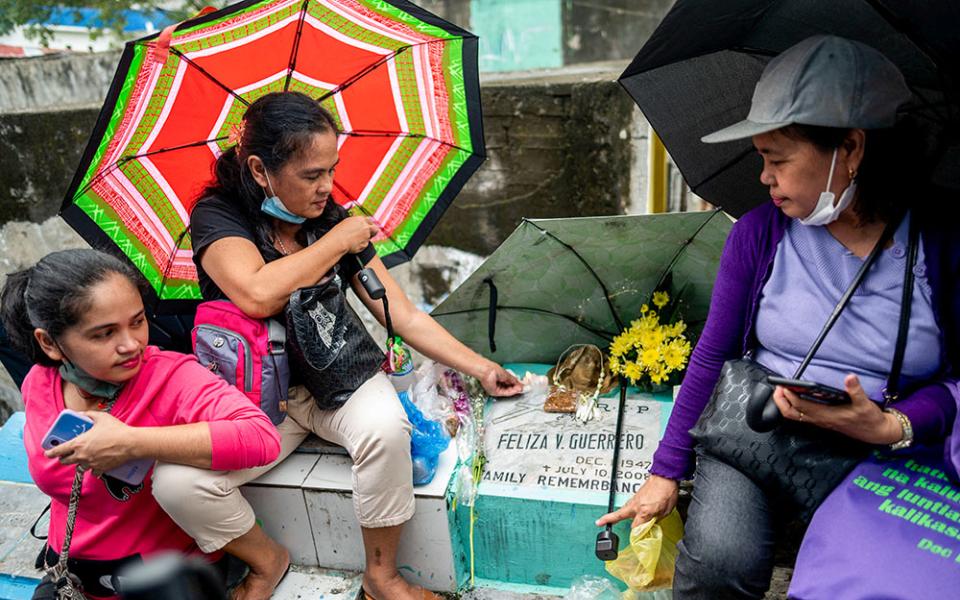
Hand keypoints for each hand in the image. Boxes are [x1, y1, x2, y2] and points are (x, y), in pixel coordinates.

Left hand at [45, 412, 137, 474]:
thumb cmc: (116, 429)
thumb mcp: (101, 417)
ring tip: (85, 457)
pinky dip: (93, 468)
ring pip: (79, 467)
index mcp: (79, 443)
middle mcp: (82, 455)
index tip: (48, 453)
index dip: (51, 452)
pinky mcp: (101, 468)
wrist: (130, 443)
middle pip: (66, 461)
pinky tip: (98, 463)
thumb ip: (88, 414)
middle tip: (67, 454)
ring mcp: (91, 463)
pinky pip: (93, 471)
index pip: (59, 450)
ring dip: (80, 462)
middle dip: (64, 458)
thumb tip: (81, 414)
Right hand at [331, 216, 378, 253]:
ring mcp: (366, 235)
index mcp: (360, 219)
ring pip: (368, 238)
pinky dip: (360, 246)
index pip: (369, 221)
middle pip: (375, 229)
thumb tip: (360, 224)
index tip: (367, 229)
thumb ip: (356, 223)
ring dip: (363, 240)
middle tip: (369, 235)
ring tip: (353, 241)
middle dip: (373, 232)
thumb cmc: (339, 232)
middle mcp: (365, 227)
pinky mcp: (365, 244)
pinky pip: (364, 245)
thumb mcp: (347, 222)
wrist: (338, 241)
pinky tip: (352, 245)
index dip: (369, 226)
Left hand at [478, 362, 522, 396]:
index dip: (516, 385)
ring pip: (508, 392)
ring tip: (520, 388)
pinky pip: (505, 393)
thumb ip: (514, 380)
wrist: (486, 370)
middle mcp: (498, 384)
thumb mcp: (506, 375)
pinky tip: (516, 389)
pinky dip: (511, 391)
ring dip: (515, 390)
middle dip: (516, 388)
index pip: (510, 383)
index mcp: (500, 378)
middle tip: (523, 388)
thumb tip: (520, 384)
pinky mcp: (495, 392)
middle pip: (509, 388)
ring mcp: (496, 388)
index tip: (522, 385)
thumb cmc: (492, 368)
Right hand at [595, 475, 678, 527]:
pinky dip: (625, 509)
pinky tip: (628, 512)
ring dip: (616, 514)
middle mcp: (636, 505)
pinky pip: (628, 505)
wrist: (664, 476)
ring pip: (623, 509)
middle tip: (599, 522)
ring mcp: (634, 499)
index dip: (636, 535)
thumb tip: (650, 525)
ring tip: (606, 519)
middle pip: (619, 514)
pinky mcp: (636, 495)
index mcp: (644, 511)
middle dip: (609, 519)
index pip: (636, 528)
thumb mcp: (665, 511)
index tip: (637, 539)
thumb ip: (655, 520)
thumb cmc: (666, 492)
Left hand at [773, 374, 901, 444]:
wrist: (875, 433)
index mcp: (827, 415)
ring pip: (795, 416)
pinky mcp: (822, 421)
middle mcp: (820, 420)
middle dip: (781, 401)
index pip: (801, 406)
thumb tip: (850, 378)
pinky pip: (801, 416)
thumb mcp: (864, 403)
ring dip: (785, 404)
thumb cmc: (869, 419)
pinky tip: (795, 397)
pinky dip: (794, 407)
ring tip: (782, 391)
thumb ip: (856, 390)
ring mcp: (820, 421)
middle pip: (792, 413)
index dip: (790, 395)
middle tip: (778, 387)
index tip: (784, 385)